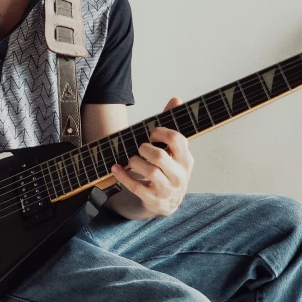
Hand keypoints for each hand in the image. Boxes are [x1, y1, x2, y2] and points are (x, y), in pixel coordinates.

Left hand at [111, 97, 193, 215]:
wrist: (167, 202)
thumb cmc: (168, 169)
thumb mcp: (173, 151)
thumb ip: (171, 125)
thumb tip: (176, 99)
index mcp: (186, 160)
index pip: (178, 140)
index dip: (161, 132)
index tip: (151, 133)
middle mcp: (180, 176)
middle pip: (161, 156)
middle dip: (145, 148)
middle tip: (140, 147)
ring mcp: (168, 190)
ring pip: (150, 172)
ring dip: (135, 162)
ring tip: (131, 159)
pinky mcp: (154, 201)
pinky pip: (136, 187)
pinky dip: (123, 176)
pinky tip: (115, 168)